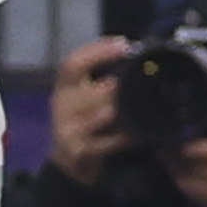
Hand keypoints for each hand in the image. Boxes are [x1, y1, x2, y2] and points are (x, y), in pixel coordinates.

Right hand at [48, 38, 132, 185]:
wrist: (71, 162)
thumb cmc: (86, 121)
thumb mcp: (86, 96)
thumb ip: (105, 78)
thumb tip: (137, 54)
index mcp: (64, 88)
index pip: (72, 65)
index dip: (97, 52)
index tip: (124, 45)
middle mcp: (62, 107)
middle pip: (92, 91)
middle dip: (118, 88)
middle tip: (140, 82)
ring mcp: (69, 131)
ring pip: (102, 115)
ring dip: (125, 111)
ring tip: (145, 107)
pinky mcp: (80, 152)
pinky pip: (108, 142)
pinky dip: (127, 138)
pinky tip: (140, 135)